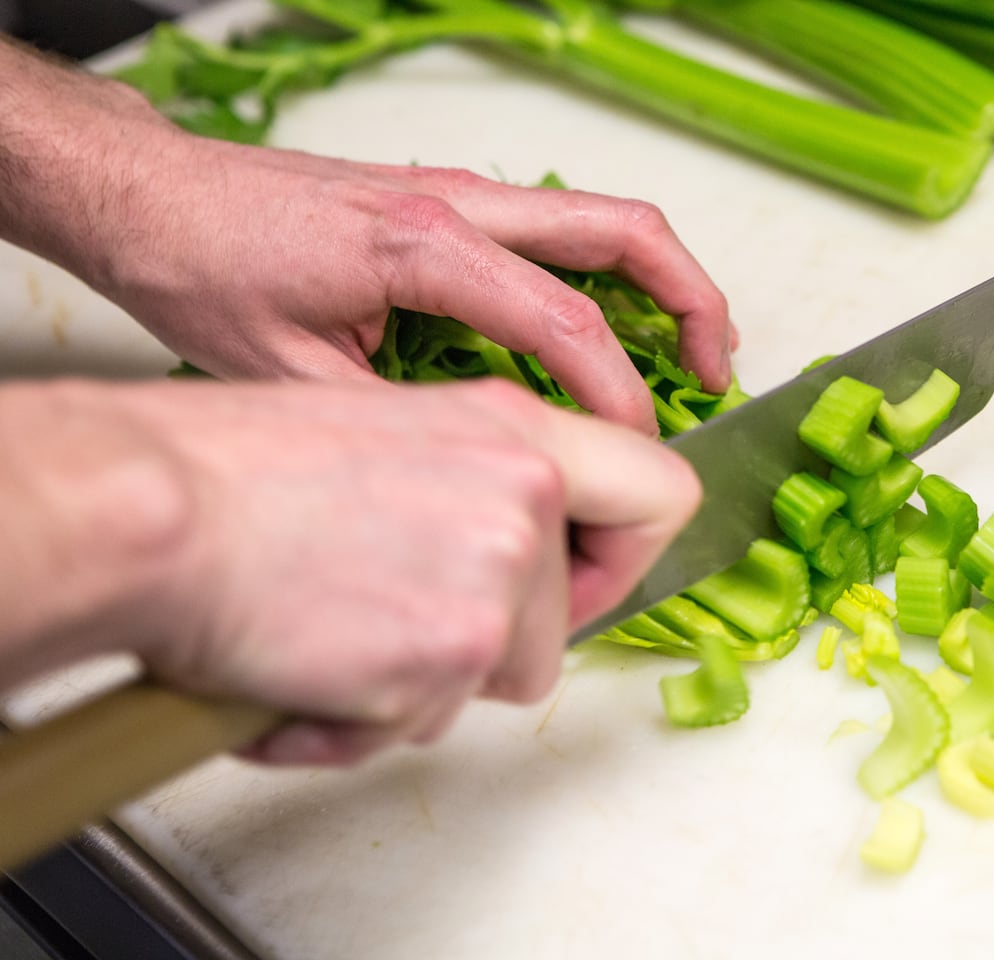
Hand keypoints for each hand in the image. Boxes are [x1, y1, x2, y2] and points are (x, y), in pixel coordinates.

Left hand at [0, 56, 734, 435]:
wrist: (148, 196)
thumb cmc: (200, 269)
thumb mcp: (291, 377)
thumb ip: (398, 424)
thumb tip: (481, 474)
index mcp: (426, 250)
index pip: (569, 323)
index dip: (620, 398)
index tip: (639, 454)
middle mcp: (457, 206)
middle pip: (623, 233)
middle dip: (694, 300)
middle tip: (719, 372)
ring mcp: (456, 194)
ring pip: (602, 218)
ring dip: (663, 278)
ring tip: (695, 349)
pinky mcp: (446, 202)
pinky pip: (560, 228)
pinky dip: (610, 272)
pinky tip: (610, 326)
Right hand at [7, 377, 699, 764]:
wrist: (154, 509)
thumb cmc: (236, 468)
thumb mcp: (395, 431)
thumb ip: (482, 480)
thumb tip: (521, 541)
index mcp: (517, 431)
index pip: (661, 491)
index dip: (628, 554)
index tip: (584, 578)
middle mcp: (525, 497)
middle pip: (569, 620)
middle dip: (496, 645)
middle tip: (414, 626)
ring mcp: (497, 577)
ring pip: (498, 677)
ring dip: (421, 683)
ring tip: (335, 637)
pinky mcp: (452, 653)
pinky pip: (426, 723)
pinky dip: (360, 720)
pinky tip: (304, 672)